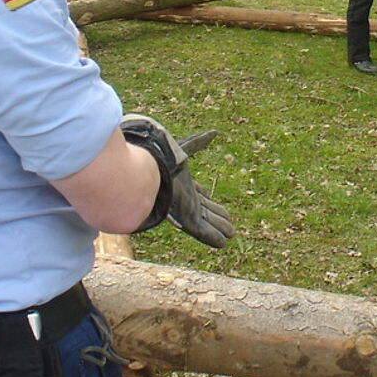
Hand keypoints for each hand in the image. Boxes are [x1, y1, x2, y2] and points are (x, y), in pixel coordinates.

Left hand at [120, 115, 234, 247]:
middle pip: (206, 209)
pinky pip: (204, 232)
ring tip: (230, 234)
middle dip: (218, 216)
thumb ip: (198, 142)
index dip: (207, 197)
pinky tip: (222, 243)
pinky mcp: (187, 220)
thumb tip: (215, 132)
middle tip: (229, 223)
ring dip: (219, 228)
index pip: (199, 193)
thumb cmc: (160, 160)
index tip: (211, 198)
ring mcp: (187, 211)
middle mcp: (187, 199)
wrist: (146, 176)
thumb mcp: (183, 149)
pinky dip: (213, 237)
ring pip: (208, 222)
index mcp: (184, 184)